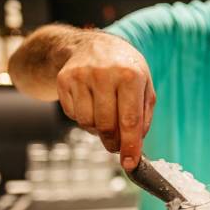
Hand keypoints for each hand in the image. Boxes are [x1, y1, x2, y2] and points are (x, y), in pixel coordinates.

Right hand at [56, 32, 155, 170]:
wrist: (95, 44)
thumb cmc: (126, 70)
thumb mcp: (145, 87)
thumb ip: (144, 117)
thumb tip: (136, 146)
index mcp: (130, 76)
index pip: (129, 120)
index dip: (130, 146)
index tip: (130, 164)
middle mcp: (104, 74)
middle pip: (106, 126)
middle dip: (113, 143)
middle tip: (117, 146)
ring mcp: (81, 76)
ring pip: (88, 123)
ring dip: (98, 131)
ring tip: (106, 118)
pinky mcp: (64, 80)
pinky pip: (74, 115)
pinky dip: (84, 119)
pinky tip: (92, 106)